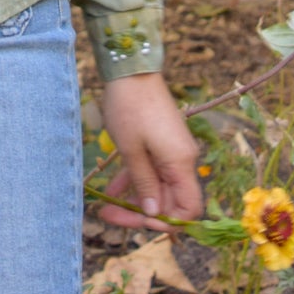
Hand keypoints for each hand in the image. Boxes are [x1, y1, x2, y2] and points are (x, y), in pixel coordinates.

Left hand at [96, 71, 202, 232]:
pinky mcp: (162, 142)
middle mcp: (182, 159)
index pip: (189, 208)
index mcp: (181, 163)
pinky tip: (110, 191)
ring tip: (105, 209)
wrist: (131, 70)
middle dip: (142, 213)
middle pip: (170, 200)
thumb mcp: (131, 151)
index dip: (167, 222)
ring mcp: (172, 150)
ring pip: (158, 186)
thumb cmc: (130, 108)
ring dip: (134, 199)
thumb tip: (153, 214)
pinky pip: (152, 170)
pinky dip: (134, 181)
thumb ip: (143, 184)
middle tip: (110, 217)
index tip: (139, 222)